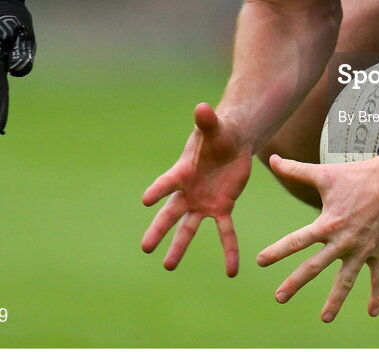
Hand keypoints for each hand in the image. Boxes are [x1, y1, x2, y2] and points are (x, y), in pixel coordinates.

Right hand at [141, 103, 252, 275]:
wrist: (233, 141)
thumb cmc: (218, 132)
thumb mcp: (215, 126)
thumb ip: (207, 121)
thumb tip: (202, 107)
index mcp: (183, 171)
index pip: (167, 182)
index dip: (158, 190)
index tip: (146, 199)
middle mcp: (188, 191)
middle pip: (170, 213)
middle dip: (158, 229)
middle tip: (145, 247)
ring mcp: (203, 202)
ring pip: (188, 228)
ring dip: (179, 246)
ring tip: (168, 265)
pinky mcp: (221, 208)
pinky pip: (225, 232)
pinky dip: (229, 250)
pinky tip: (231, 271)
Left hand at [257, 155, 378, 321]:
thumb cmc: (358, 175)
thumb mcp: (325, 174)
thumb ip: (296, 170)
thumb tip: (272, 158)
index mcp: (328, 223)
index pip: (297, 240)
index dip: (278, 251)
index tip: (260, 262)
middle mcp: (344, 240)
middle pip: (315, 266)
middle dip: (296, 283)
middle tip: (279, 298)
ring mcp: (363, 249)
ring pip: (347, 280)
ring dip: (335, 300)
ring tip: (325, 319)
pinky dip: (377, 295)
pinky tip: (372, 313)